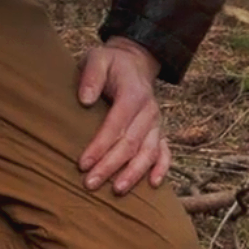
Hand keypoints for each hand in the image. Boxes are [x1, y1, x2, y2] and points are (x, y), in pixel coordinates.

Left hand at [77, 37, 171, 194]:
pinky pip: (165, 152)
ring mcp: (156, 123)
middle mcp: (149, 110)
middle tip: (90, 183)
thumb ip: (91, 75)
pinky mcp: (159, 132)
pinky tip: (153, 185)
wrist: (134, 62)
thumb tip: (86, 100)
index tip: (82, 164)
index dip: (100, 145)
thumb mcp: (97, 58)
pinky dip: (162, 168)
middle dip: (111, 166)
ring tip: (117, 190)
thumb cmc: (110, 63)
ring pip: (148, 152)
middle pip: (131, 143)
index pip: (117, 124)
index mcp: (133, 93)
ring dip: (134, 173)